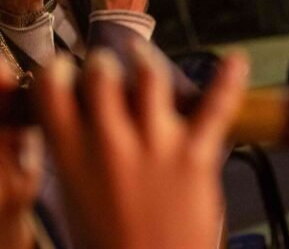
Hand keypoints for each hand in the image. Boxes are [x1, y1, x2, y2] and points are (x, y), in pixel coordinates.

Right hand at [35, 44, 248, 248]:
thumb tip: (76, 116)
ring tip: (142, 58)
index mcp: (71, 154)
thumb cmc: (109, 247)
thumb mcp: (73, 198)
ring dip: (145, 61)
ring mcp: (156, 145)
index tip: (66, 71)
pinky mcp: (196, 157)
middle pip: (102, 72)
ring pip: (150, 76)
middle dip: (102, 65)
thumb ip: (72, 152)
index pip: (52, 85)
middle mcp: (109, 142)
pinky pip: (216, 108)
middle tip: (105, 69)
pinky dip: (228, 81)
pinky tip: (235, 61)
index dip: (58, 71)